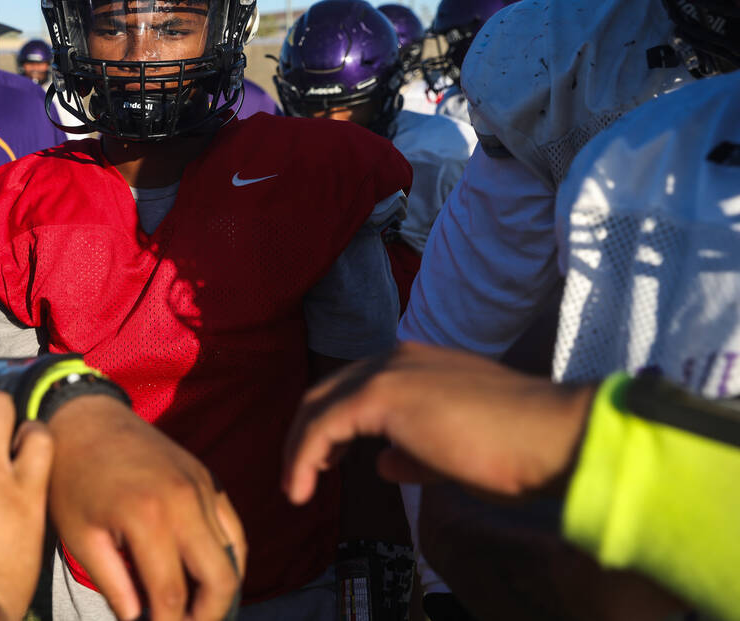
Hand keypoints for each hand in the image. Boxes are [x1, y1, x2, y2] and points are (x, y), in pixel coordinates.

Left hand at [47, 396, 244, 620]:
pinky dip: (229, 558)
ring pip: (234, 556)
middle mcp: (184, 501)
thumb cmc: (73, 480)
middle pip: (220, 579)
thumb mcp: (80, 536)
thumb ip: (113, 584)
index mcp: (147, 518)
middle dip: (207, 617)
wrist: (87, 421)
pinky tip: (208, 577)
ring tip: (196, 611)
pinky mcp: (208, 479)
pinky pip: (233, 528)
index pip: (172, 595)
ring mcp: (201, 487)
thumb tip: (138, 620)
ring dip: (220, 591)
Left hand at [282, 342, 594, 504]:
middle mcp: (398, 358)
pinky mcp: (380, 395)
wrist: (552, 437)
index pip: (357, 386)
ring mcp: (389, 372)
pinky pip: (323, 427)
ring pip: (318, 406)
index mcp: (419, 364)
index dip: (334, 423)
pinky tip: (301, 488)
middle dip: (307, 433)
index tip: (328, 459)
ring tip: (295, 486)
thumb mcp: (455, 452)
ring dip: (300, 447)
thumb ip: (415, 453)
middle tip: (302, 472)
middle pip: (329, 391)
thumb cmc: (518, 449)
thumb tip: (383, 463)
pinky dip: (304, 457)